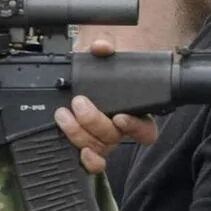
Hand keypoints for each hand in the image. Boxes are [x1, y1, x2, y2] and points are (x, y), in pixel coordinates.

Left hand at [54, 38, 158, 173]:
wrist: (78, 81)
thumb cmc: (100, 73)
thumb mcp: (103, 57)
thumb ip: (103, 48)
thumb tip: (101, 47)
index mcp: (133, 112)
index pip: (146, 130)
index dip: (135, 127)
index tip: (120, 116)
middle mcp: (119, 130)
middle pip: (114, 138)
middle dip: (95, 121)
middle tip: (80, 103)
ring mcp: (103, 141)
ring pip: (98, 148)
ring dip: (79, 133)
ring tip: (63, 115)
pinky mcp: (88, 147)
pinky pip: (93, 164)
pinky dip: (87, 160)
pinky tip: (79, 150)